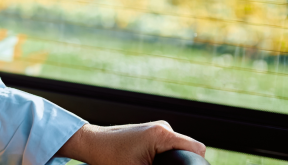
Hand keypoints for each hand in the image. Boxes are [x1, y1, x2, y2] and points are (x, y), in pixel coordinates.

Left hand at [55, 121, 205, 164]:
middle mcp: (163, 127)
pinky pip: (168, 145)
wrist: (90, 143)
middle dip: (180, 162)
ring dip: (171, 160)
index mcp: (162, 134)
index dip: (195, 163)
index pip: (196, 149)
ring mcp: (157, 128)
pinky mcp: (150, 132)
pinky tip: (152, 162)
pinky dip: (164, 155)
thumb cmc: (108, 156)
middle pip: (188, 149)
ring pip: (178, 148)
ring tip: (151, 164)